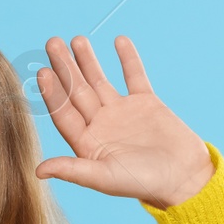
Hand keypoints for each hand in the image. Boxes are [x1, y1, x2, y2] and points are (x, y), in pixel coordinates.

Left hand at [33, 34, 213, 208]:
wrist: (185, 178)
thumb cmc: (144, 183)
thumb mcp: (105, 178)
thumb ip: (73, 170)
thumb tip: (38, 171)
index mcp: (87, 143)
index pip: (65, 113)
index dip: (53, 93)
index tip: (43, 72)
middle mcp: (100, 125)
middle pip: (77, 92)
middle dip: (65, 68)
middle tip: (52, 43)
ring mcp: (122, 112)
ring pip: (99, 80)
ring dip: (87, 60)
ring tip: (76, 39)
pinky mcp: (146, 103)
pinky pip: (134, 76)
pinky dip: (128, 58)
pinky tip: (119, 39)